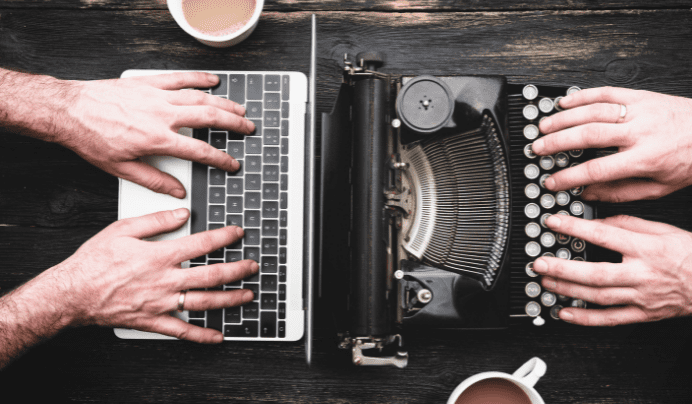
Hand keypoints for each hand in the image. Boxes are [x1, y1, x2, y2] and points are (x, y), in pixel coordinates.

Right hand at [50, 208, 256, 342]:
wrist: (72, 293)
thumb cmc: (93, 261)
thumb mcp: (122, 229)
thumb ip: (155, 221)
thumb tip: (182, 214)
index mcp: (159, 255)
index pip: (202, 244)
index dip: (224, 237)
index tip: (238, 233)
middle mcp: (165, 280)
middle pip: (211, 275)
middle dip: (237, 270)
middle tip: (253, 266)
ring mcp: (161, 303)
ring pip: (203, 302)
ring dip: (229, 299)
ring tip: (247, 295)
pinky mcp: (153, 321)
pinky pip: (182, 330)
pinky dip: (202, 335)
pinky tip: (218, 336)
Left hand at [59, 72, 253, 197]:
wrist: (69, 111)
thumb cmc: (91, 139)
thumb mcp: (121, 169)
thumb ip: (154, 180)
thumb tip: (177, 192)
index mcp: (157, 139)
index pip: (199, 151)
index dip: (220, 159)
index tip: (232, 164)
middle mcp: (161, 115)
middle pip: (208, 118)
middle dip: (233, 124)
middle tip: (248, 128)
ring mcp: (156, 96)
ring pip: (199, 97)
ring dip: (223, 102)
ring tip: (239, 108)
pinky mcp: (148, 84)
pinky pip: (179, 78)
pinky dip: (198, 78)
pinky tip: (213, 80)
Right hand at [531, 87, 691, 201]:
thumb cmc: (690, 161)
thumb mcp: (660, 188)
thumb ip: (621, 193)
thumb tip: (589, 195)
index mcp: (645, 159)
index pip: (597, 169)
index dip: (569, 177)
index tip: (552, 181)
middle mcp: (640, 132)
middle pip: (589, 136)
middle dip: (557, 143)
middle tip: (538, 150)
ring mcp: (640, 111)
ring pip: (593, 111)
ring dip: (564, 119)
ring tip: (544, 126)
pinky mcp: (642, 96)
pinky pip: (606, 92)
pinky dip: (582, 96)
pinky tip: (565, 102)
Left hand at [532, 214, 691, 325]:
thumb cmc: (690, 254)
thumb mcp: (662, 229)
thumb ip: (627, 223)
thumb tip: (597, 219)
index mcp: (646, 248)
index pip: (604, 235)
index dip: (575, 228)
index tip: (553, 223)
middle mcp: (642, 273)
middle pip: (595, 273)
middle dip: (562, 268)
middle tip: (538, 263)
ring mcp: (641, 296)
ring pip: (598, 296)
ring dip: (567, 291)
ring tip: (545, 284)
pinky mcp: (643, 314)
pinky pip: (610, 319)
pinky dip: (584, 318)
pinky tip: (564, 313)